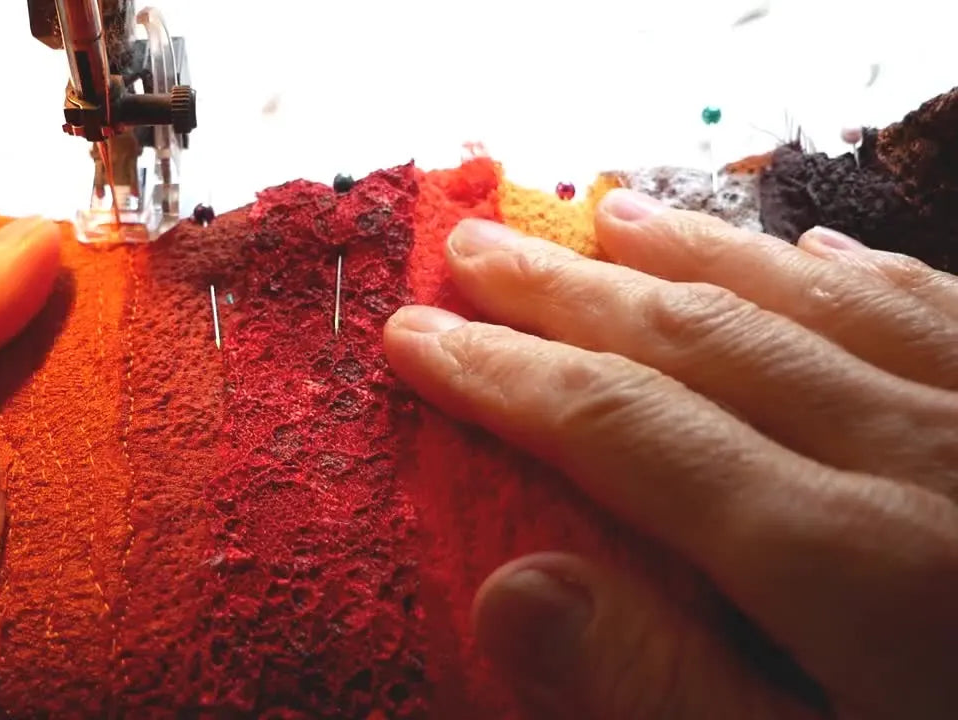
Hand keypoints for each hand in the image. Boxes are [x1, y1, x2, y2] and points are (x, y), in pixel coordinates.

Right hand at [384, 190, 957, 719]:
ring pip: (814, 300)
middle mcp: (918, 454)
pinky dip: (853, 273)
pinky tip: (811, 251)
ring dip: (696, 252)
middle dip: (570, 291)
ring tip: (611, 217)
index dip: (506, 376)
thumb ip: (665, 685)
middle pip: (702, 338)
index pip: (626, 427)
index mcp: (847, 559)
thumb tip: (512, 596)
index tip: (416, 336)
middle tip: (475, 248)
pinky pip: (936, 307)